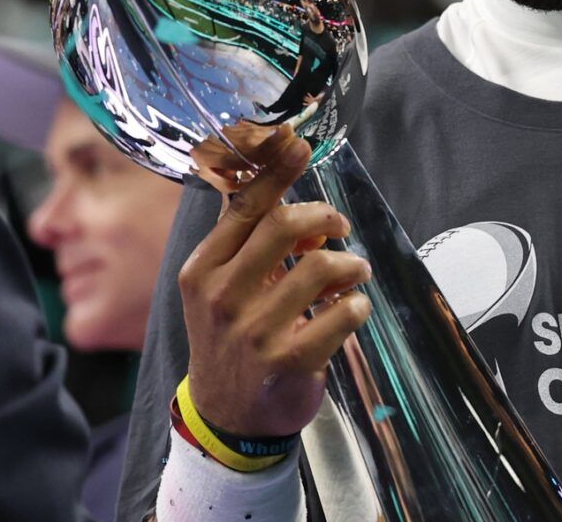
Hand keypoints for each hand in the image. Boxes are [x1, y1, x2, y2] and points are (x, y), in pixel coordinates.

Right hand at [178, 126, 372, 437]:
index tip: (300, 144)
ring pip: (320, 267)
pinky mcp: (286, 363)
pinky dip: (357, 305)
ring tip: (354, 274)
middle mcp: (222, 297)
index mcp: (204, 270)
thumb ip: (242, 234)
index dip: (276, 172)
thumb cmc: (231, 337)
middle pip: (283, 226)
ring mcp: (254, 333)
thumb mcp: (219, 285)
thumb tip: (264, 169)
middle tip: (340, 227)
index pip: (244, 207)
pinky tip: (353, 308)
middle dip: (323, 216)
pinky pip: (340, 316)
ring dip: (350, 264)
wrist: (228, 417)